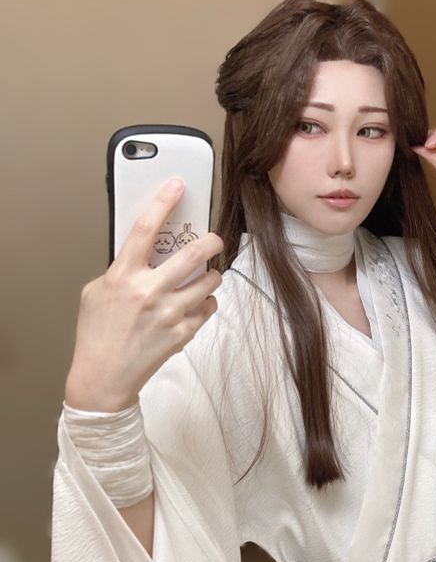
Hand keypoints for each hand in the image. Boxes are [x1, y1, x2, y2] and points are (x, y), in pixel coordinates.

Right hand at [65, 179, 223, 411]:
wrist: (104, 377)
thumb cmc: (97, 334)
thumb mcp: (97, 292)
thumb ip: (120, 271)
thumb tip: (144, 255)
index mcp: (123, 276)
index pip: (146, 229)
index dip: (163, 201)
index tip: (177, 184)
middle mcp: (149, 292)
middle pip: (192, 254)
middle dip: (210, 240)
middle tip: (214, 238)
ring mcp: (169, 313)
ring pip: (209, 282)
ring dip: (212, 274)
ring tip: (207, 275)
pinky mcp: (183, 333)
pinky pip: (208, 308)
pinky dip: (207, 302)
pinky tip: (198, 303)